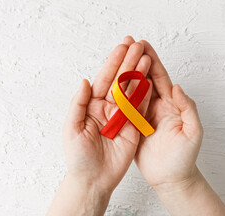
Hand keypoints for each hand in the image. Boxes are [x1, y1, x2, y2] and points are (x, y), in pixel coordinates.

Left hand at [48, 40, 151, 214]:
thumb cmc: (78, 156)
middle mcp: (108, 107)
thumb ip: (78, 104)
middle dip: (128, 62)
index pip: (105, 79)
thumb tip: (85, 81)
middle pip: (120, 81)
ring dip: (139, 74)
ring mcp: (122, 116)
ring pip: (132, 91)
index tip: (122, 47)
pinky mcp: (134, 127)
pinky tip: (152, 79)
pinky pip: (141, 108)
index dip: (113, 63)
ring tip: (147, 57)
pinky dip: (146, 94)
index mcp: (92, 105)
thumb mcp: (72, 129)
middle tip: (138, 45)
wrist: (94, 179)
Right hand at [125, 37, 224, 215]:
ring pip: (132, 90)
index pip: (160, 77)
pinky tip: (109, 84)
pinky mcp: (133, 126)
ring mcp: (143, 115)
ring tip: (115, 58)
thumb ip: (188, 108)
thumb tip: (177, 86)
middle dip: (136, 60)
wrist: (172, 178)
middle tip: (126, 43)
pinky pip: (124, 107)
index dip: (152, 60)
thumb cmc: (185, 157)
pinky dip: (118, 94)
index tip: (142, 44)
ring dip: (125, 73)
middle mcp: (156, 106)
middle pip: (144, 78)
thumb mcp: (193, 132)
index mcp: (171, 104)